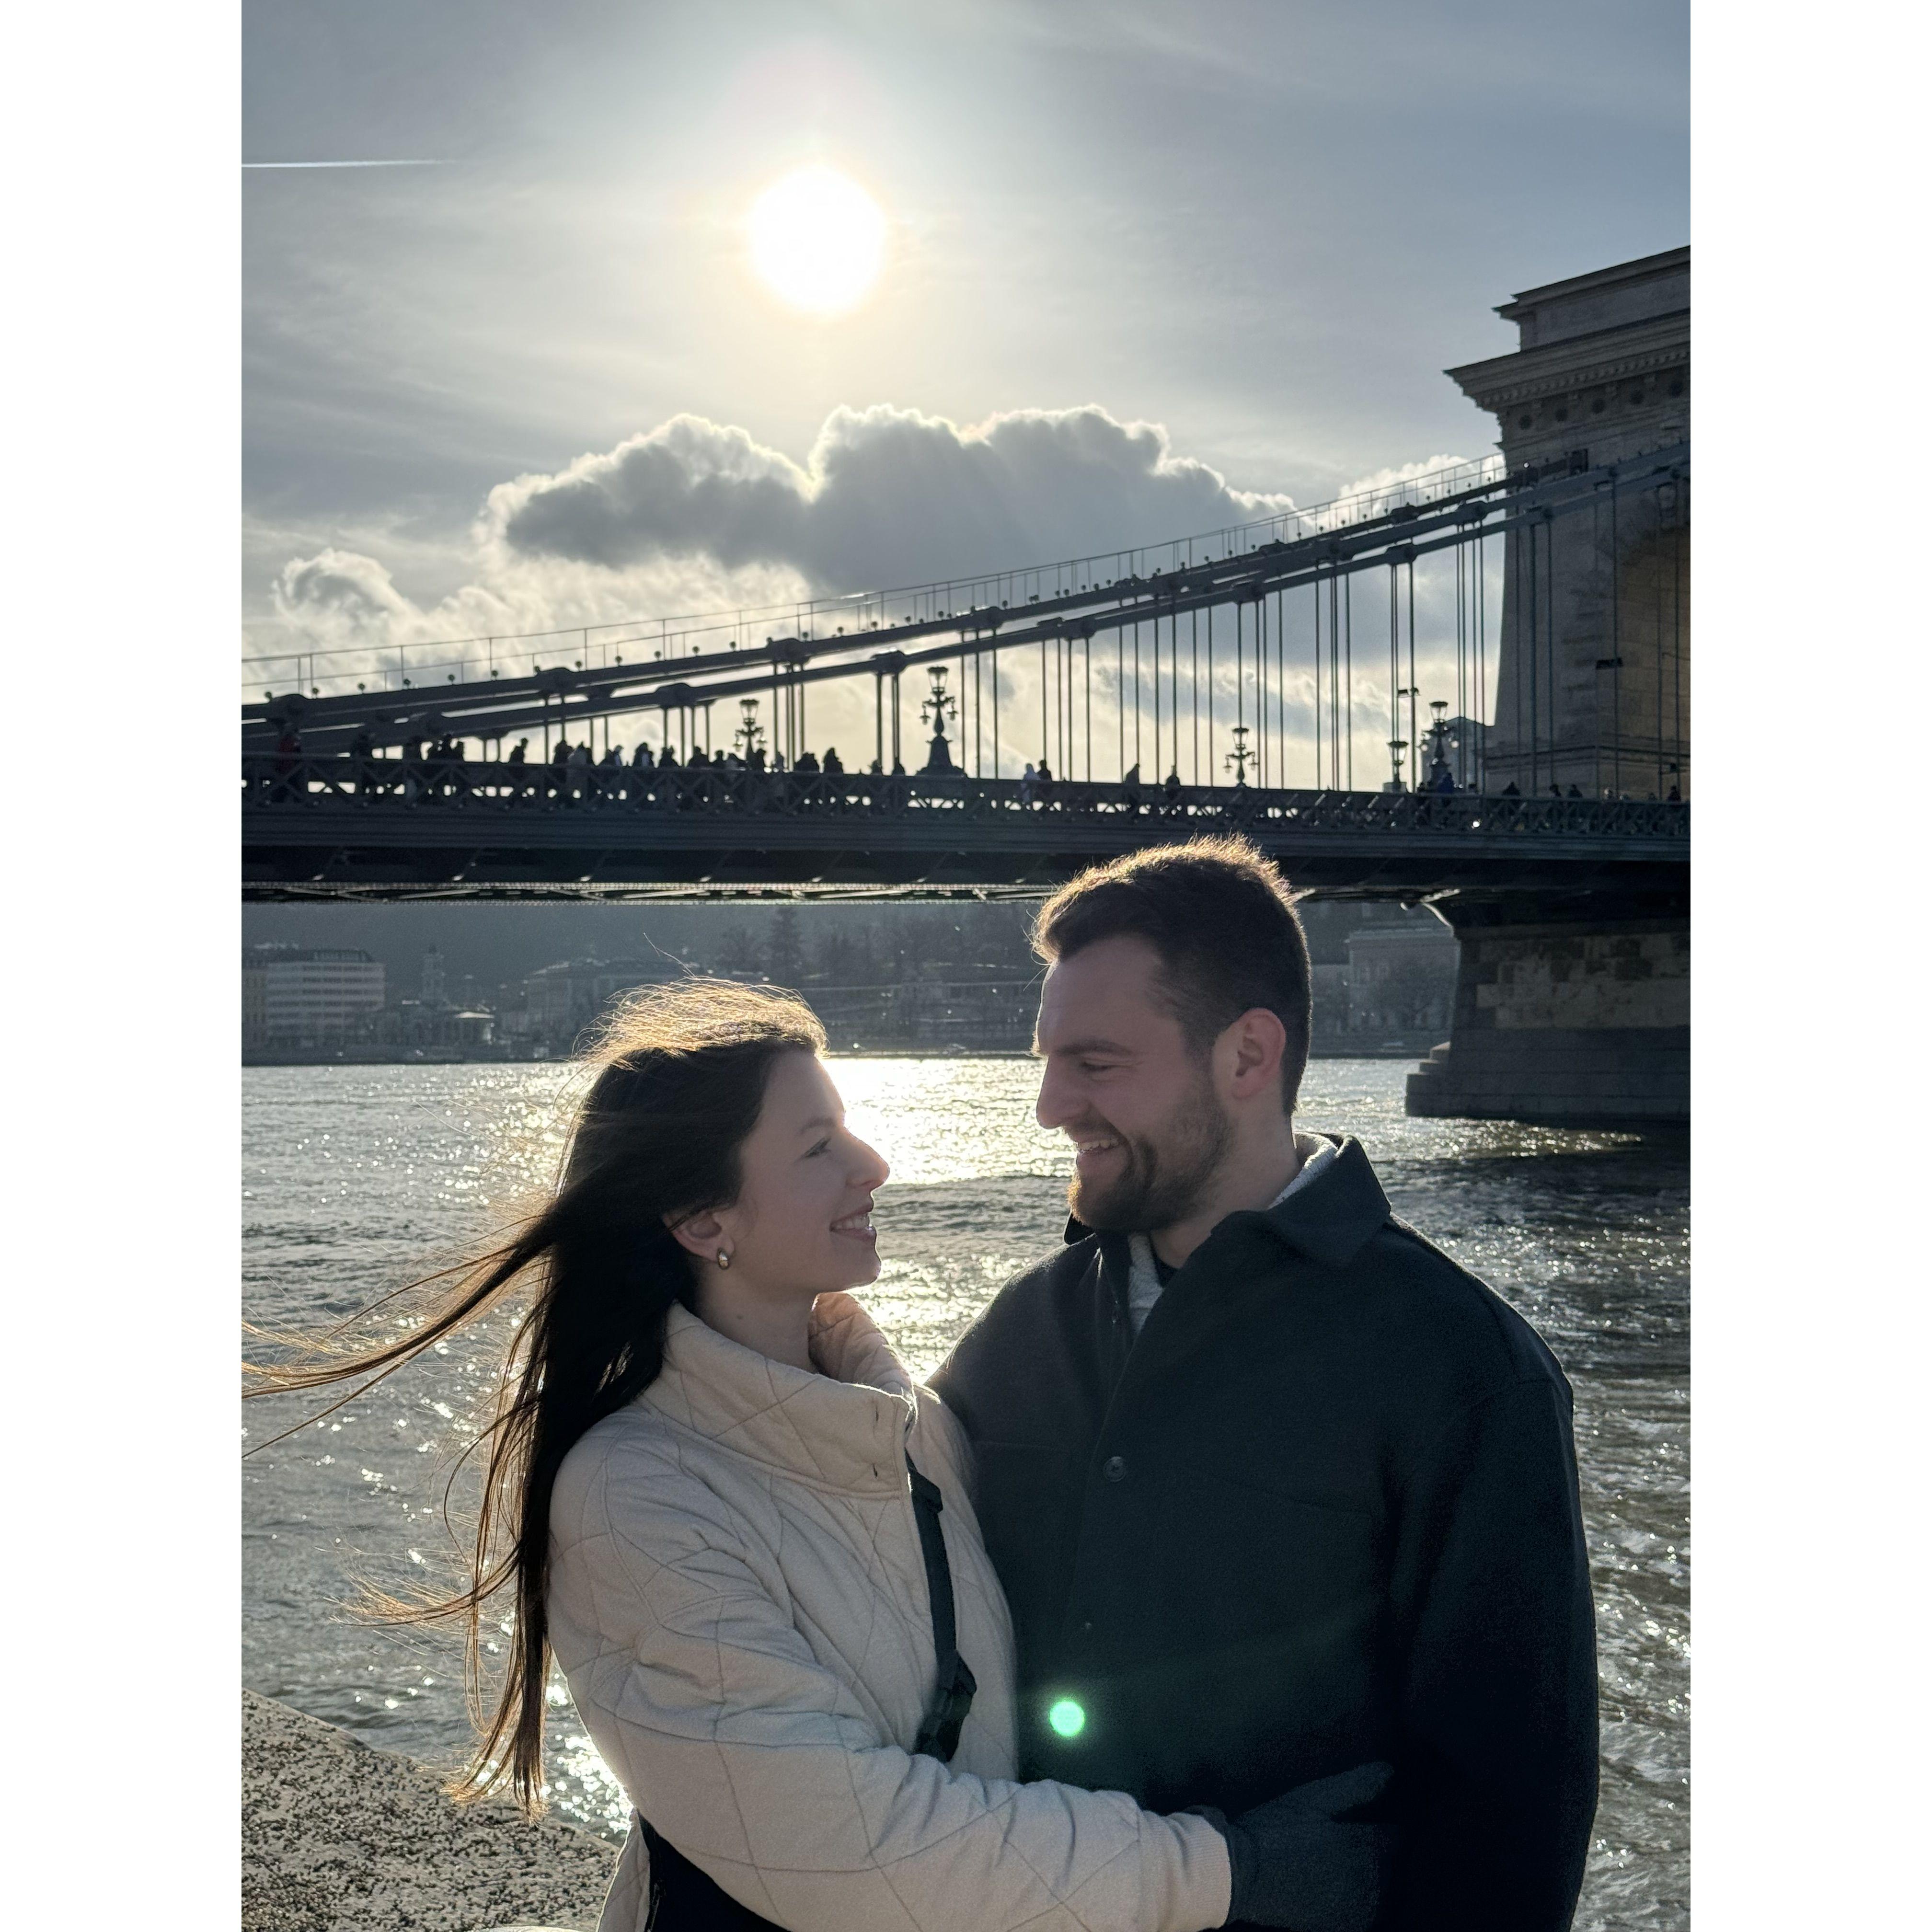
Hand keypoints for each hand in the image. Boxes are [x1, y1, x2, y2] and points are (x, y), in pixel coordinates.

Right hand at [1198, 1760, 1394, 1931]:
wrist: (1240, 1875)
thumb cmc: (1276, 1829)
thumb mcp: (1314, 1798)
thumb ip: (1357, 1786)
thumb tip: (1392, 1770)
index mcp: (1368, 1846)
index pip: (1399, 1836)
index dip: (1390, 1823)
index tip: (1379, 1816)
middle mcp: (1372, 1883)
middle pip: (1394, 1867)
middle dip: (1383, 1852)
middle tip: (1356, 1839)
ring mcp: (1359, 1910)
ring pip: (1384, 1894)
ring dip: (1376, 1880)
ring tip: (1346, 1864)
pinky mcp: (1343, 1928)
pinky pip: (1367, 1915)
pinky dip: (1362, 1903)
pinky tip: (1342, 1889)